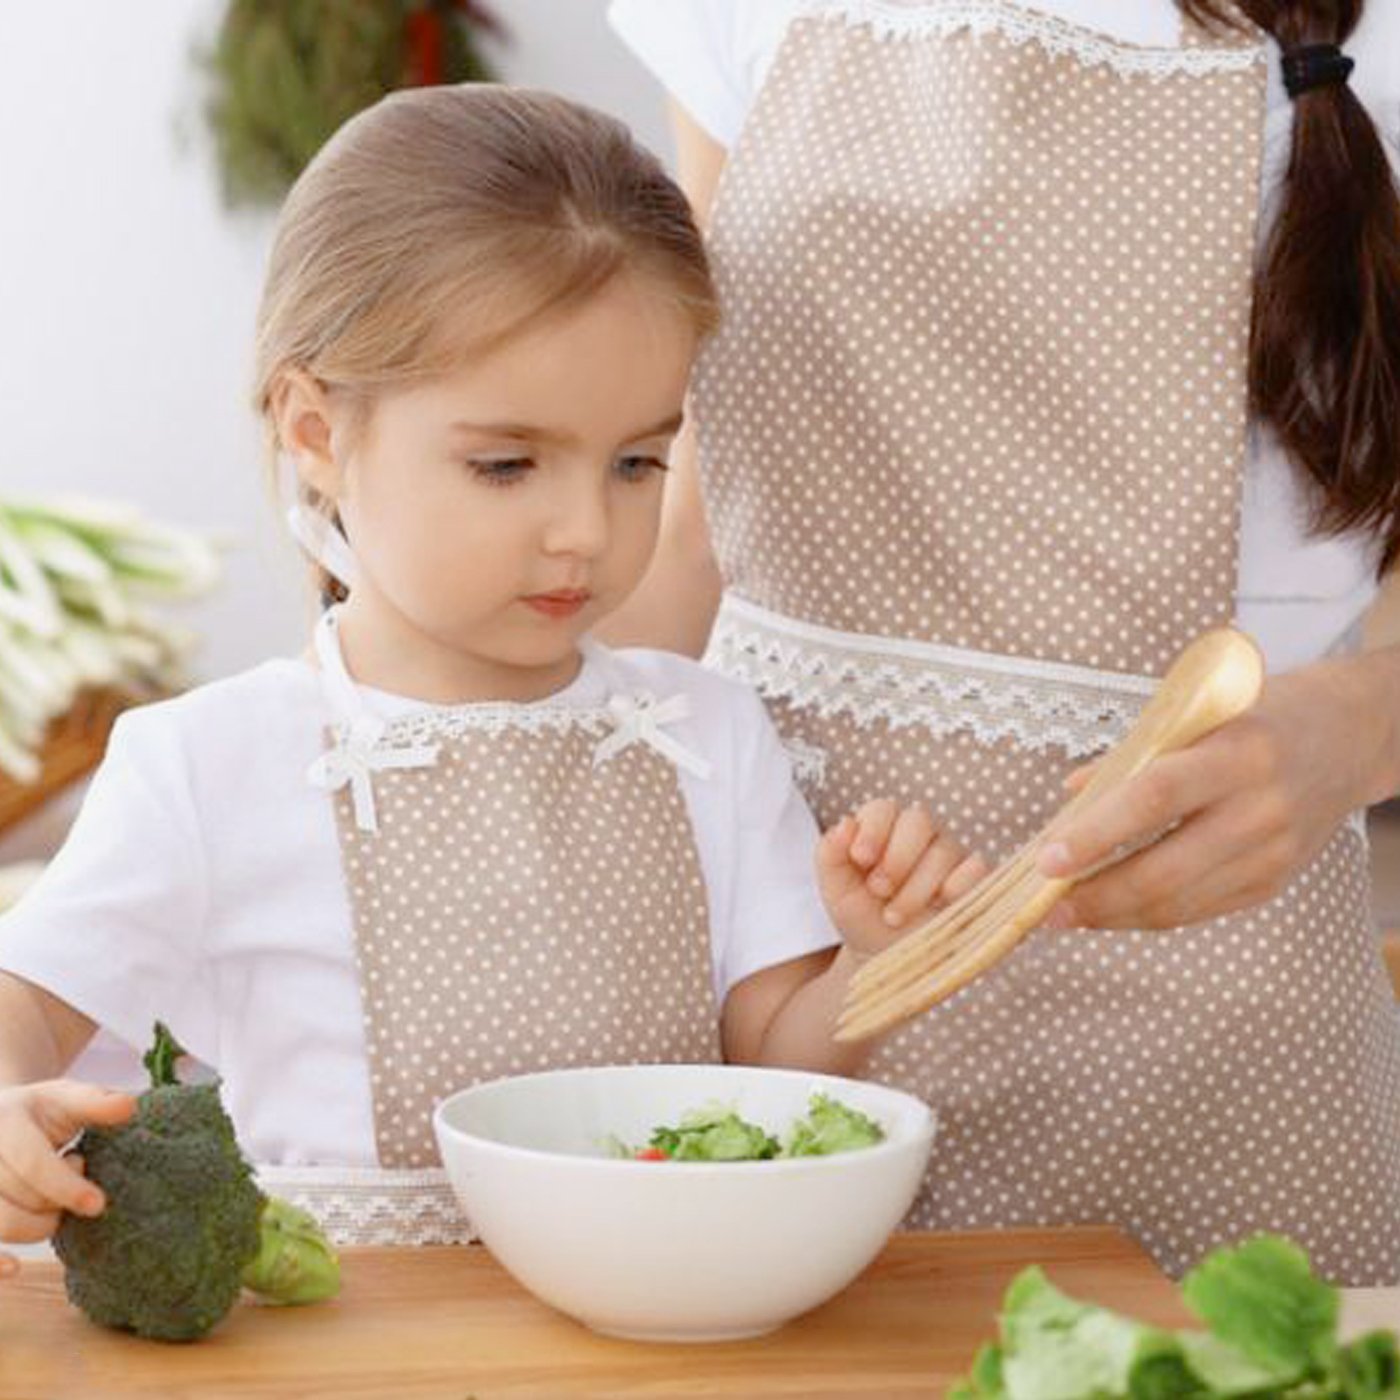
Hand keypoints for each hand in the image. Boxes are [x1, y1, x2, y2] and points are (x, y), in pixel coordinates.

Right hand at [0, 1081, 136, 1276]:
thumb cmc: (37, 1113)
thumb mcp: (64, 1099)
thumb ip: (95, 1102)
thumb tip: (128, 1107)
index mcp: (4, 1121)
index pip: (32, 1163)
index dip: (66, 1186)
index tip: (98, 1204)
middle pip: (18, 1199)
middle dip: (56, 1201)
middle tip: (75, 1173)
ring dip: (35, 1225)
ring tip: (52, 1199)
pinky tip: (14, 1269)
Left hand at [818, 799, 988, 956]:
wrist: (886, 957)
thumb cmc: (861, 916)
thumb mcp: (835, 889)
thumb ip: (830, 854)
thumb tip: (846, 823)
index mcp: (883, 827)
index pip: (883, 809)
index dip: (872, 831)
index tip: (860, 859)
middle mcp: (920, 834)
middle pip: (918, 821)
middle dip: (895, 858)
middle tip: (878, 890)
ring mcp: (950, 854)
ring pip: (942, 851)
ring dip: (915, 888)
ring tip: (894, 916)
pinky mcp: (974, 879)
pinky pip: (976, 868)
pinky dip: (959, 886)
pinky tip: (940, 906)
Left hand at [1036, 652, 1398, 929]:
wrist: (1351, 736)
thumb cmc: (1256, 714)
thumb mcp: (1197, 713)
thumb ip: (1132, 755)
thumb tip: (1069, 796)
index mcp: (1237, 752)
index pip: (1154, 799)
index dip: (1097, 834)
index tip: (1047, 859)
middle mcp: (1261, 807)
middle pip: (1165, 870)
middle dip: (1096, 896)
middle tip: (1044, 906)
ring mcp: (1273, 852)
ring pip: (1180, 903)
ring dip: (1115, 916)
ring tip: (1066, 914)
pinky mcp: (1275, 881)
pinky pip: (1201, 909)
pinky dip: (1150, 915)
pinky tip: (1112, 910)